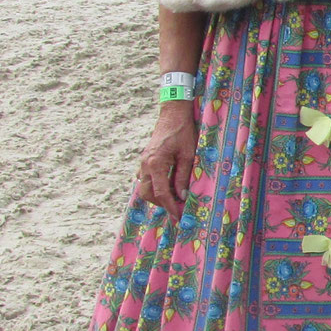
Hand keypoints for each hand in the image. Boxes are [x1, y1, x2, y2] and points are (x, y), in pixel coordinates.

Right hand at [138, 102, 196, 216]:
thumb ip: (182, 176)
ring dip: (158, 196)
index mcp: (155, 164)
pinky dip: (155, 187)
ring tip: (176, 198)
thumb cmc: (183, 132)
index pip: (161, 193)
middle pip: (148, 194)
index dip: (170, 207)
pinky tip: (169, 187)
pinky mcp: (145, 160)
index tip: (179, 216)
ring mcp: (143, 162)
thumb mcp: (188, 155)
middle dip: (162, 204)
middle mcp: (145, 165)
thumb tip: (181, 196)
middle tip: (178, 209)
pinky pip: (145, 179)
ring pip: (145, 188)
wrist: (173, 114)